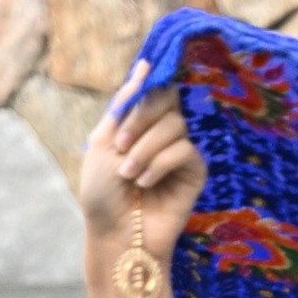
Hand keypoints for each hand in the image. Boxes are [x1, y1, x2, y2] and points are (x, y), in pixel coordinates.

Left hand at [80, 68, 207, 276]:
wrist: (115, 233)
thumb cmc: (103, 192)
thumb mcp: (104, 138)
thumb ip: (125, 102)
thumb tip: (146, 64)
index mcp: (141, 122)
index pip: (154, 89)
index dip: (141, 98)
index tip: (119, 125)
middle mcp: (163, 133)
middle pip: (168, 99)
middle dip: (141, 121)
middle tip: (121, 147)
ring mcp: (180, 152)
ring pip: (176, 126)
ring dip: (146, 149)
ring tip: (129, 174)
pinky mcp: (195, 173)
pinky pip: (186, 150)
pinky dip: (160, 164)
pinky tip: (146, 183)